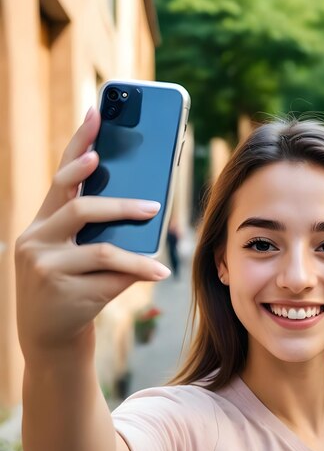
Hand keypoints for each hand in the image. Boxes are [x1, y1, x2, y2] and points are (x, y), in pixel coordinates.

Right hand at [14, 108, 170, 360]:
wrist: (50, 338)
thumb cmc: (74, 288)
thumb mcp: (80, 256)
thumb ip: (101, 232)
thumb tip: (148, 211)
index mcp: (43, 222)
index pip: (62, 177)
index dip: (80, 144)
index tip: (96, 113)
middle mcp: (35, 238)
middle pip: (80, 209)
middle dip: (120, 206)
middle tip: (153, 206)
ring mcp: (43, 266)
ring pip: (101, 249)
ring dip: (137, 254)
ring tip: (162, 259)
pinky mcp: (59, 291)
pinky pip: (109, 277)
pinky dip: (136, 274)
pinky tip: (157, 274)